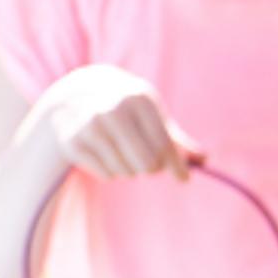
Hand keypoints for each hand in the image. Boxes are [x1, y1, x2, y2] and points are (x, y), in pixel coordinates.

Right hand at [45, 64, 198, 180]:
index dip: (176, 165)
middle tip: (146, 163)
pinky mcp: (72, 142)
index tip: (184, 179)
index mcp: (138, 99)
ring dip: (129, 169)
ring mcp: (90, 126)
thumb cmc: (126, 112)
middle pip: (146, 163)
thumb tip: (205, 159)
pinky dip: (110, 171)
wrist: (76, 98)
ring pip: (126, 171)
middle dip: (150, 168)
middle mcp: (112, 109)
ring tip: (122, 153)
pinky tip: (104, 155)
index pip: (164, 144)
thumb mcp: (151, 117)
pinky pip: (106, 175)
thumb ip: (177, 140)